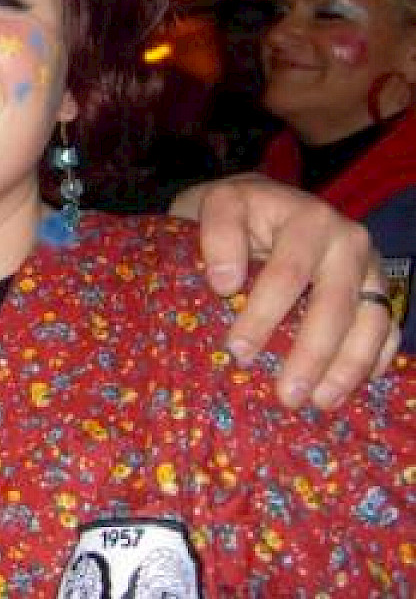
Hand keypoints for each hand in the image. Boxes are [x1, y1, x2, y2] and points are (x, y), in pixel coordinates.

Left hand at [171, 173, 397, 410]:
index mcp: (308, 218)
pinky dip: (371, 361)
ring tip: (319, 403)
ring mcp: (369, 267)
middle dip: (311, 355)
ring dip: (346, 368)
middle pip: (334, 305)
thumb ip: (218, 235)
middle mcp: (347, 240)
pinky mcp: (378, 289)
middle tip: (286, 396)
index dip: (263, 314)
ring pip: (370, 322)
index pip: (288, 273)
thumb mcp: (217, 205)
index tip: (238, 350)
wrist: (261, 201)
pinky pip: (386, 329)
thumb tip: (226, 284)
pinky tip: (347, 389)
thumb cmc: (235, 211)